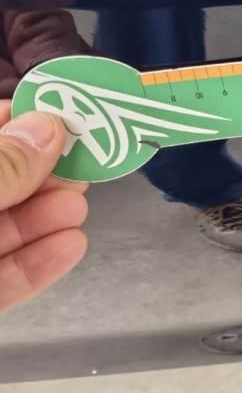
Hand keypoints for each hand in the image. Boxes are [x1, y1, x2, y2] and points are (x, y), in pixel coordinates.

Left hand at [0, 101, 87, 311]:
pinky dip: (38, 264)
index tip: (63, 113)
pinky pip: (2, 280)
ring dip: (46, 217)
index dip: (18, 120)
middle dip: (41, 172)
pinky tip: (70, 245)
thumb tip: (45, 129)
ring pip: (1, 231)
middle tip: (83, 162)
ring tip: (78, 207)